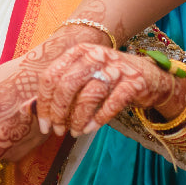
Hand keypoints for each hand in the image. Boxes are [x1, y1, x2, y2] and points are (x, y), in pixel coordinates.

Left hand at [33, 43, 184, 138]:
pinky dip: (98, 119)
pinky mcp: (134, 82)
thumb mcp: (85, 75)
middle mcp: (96, 55)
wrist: (150, 77)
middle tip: (58, 131)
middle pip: (67, 85)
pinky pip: (112, 103)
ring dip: (77, 119)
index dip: (44, 103)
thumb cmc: (110, 79)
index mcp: (79, 52)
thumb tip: (35, 109)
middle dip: (59, 112)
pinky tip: (89, 129)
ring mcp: (116, 67)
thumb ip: (62, 86)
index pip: (51, 76)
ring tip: (74, 132)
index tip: (43, 124)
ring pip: (89, 95)